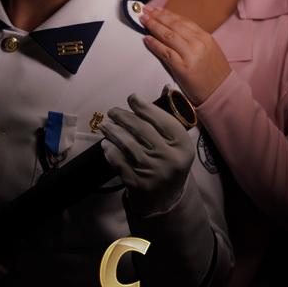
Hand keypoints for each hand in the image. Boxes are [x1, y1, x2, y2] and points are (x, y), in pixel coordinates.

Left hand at [100, 92, 194, 214]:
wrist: (166, 199)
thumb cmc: (170, 161)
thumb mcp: (177, 142)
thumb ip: (169, 116)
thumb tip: (167, 87)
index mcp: (182, 145)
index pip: (162, 121)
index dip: (145, 107)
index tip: (132, 98)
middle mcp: (169, 158)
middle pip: (142, 130)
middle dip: (124, 117)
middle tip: (113, 111)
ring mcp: (152, 172)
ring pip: (128, 145)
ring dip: (113, 132)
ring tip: (105, 125)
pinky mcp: (137, 183)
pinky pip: (119, 162)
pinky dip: (110, 151)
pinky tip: (106, 143)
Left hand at [140, 7, 230, 104]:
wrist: (222, 91)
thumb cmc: (214, 72)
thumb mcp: (209, 49)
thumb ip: (195, 39)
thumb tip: (174, 29)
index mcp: (205, 37)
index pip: (183, 21)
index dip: (168, 14)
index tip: (156, 10)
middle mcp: (198, 43)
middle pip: (174, 25)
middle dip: (158, 17)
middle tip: (145, 11)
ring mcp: (190, 54)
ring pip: (168, 36)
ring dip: (153, 26)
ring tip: (143, 20)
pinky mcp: (183, 67)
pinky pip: (165, 52)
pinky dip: (155, 44)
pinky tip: (147, 39)